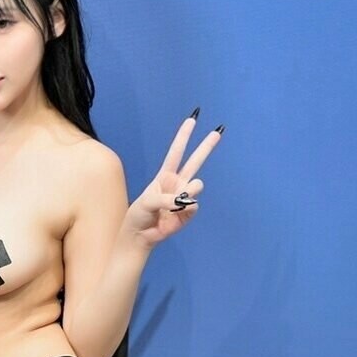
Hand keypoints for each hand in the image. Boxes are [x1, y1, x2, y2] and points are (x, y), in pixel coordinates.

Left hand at [121, 109, 221, 248]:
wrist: (140, 236)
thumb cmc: (139, 215)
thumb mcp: (147, 202)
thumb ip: (166, 198)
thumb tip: (186, 200)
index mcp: (165, 176)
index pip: (176, 152)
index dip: (183, 136)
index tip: (191, 120)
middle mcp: (177, 183)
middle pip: (195, 161)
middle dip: (206, 146)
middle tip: (218, 131)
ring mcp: (184, 197)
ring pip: (198, 185)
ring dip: (189, 190)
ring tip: (177, 201)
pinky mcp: (188, 212)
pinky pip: (193, 206)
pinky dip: (184, 210)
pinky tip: (173, 216)